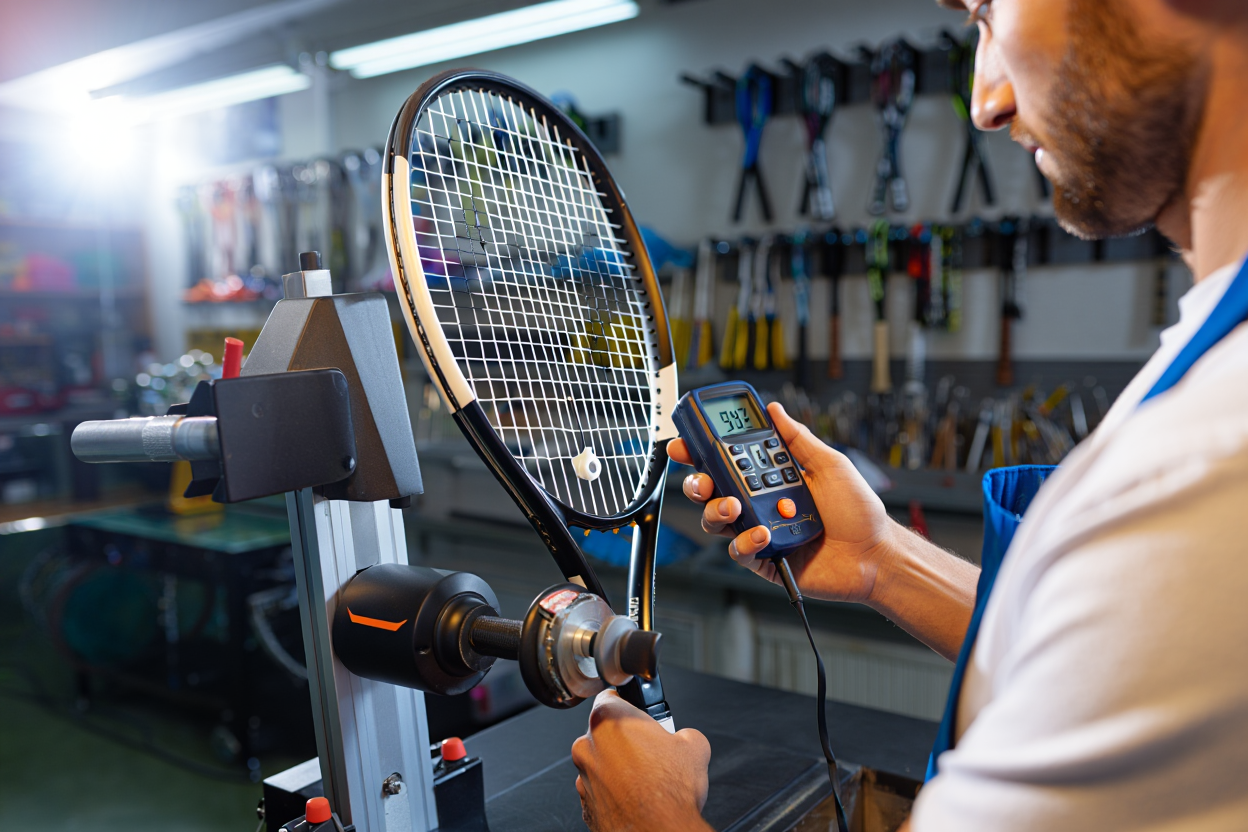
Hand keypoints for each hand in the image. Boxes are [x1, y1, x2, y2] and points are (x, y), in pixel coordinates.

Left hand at [572, 690, 712, 831]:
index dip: (629, 704)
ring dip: (618, 769)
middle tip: (650, 753)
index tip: (640, 715)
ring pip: (600, 764)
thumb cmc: (668, 791)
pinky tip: (637, 799)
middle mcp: (587, 746)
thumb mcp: (694, 746)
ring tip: (647, 781)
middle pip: (605, 733)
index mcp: (609, 720)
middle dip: (625, 741)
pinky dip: (614, 793)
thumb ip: (683, 733)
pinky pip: (600, 792)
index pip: (611, 696)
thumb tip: (685, 739)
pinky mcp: (585, 805)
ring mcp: (582, 777)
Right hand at [670, 402, 895, 604]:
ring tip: (734, 506)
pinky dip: (745, 542)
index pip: (727, 462)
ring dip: (717, 511)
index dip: (702, 452)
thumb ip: (798, 439)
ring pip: (718, 522)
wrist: (876, 553)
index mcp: (771, 478)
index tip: (686, 442)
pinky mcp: (765, 560)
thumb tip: (775, 410)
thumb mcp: (830, 464)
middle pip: (712, 492)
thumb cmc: (858, 512)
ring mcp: (760, 531)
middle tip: (703, 479)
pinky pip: (740, 551)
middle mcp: (760, 504)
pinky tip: (762, 533)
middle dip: (697, 483)